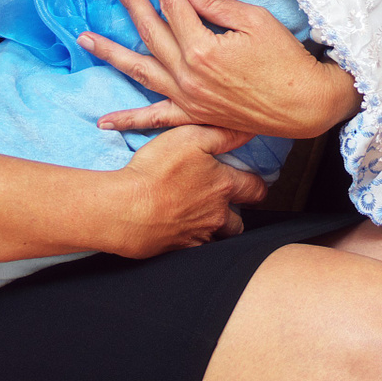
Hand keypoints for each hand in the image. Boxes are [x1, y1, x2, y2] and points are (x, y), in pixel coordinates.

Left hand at [80, 0, 358, 139]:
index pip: (173, 6)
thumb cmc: (285, 59)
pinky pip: (155, 118)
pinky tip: (104, 120)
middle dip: (132, 5)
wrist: (304, 105)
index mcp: (202, 46)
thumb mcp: (255, 20)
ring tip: (85, 39)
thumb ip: (214, 4)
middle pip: (151, 32)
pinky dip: (129, 120)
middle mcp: (187, 74)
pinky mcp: (193, 116)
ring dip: (111, 53)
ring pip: (140, 70)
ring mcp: (187, 97)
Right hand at [104, 125, 267, 258]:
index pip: (255, 189)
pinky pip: (196, 248)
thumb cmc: (156, 171)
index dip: (255, 185)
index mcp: (223, 186)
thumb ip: (223, 135)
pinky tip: (179, 229)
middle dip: (236, 213)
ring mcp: (199, 235)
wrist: (125, 208)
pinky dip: (192, 240)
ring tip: (200, 216)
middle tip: (225, 203)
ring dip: (214, 228)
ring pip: (219, 237)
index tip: (251, 183)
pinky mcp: (180, 249)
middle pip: (239, 221)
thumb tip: (248, 131)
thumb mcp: (190, 138)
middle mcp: (217, 214)